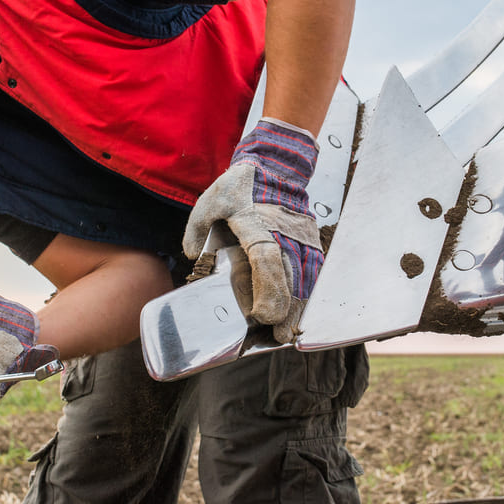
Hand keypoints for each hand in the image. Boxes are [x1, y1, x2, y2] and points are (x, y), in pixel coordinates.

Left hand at [183, 119, 322, 342]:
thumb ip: (197, 226)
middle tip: (278, 336)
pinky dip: (308, 293)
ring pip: (306, 278)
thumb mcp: (211, 199)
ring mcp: (302, 239)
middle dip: (287, 311)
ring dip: (300, 307)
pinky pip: (313, 272)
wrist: (276, 168)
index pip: (268, 261)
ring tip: (288, 333)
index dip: (268, 290)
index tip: (259, 314)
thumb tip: (190, 254)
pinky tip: (300, 312)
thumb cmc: (242, 186)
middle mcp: (286, 235)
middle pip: (293, 278)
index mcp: (260, 225)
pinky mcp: (310, 242)